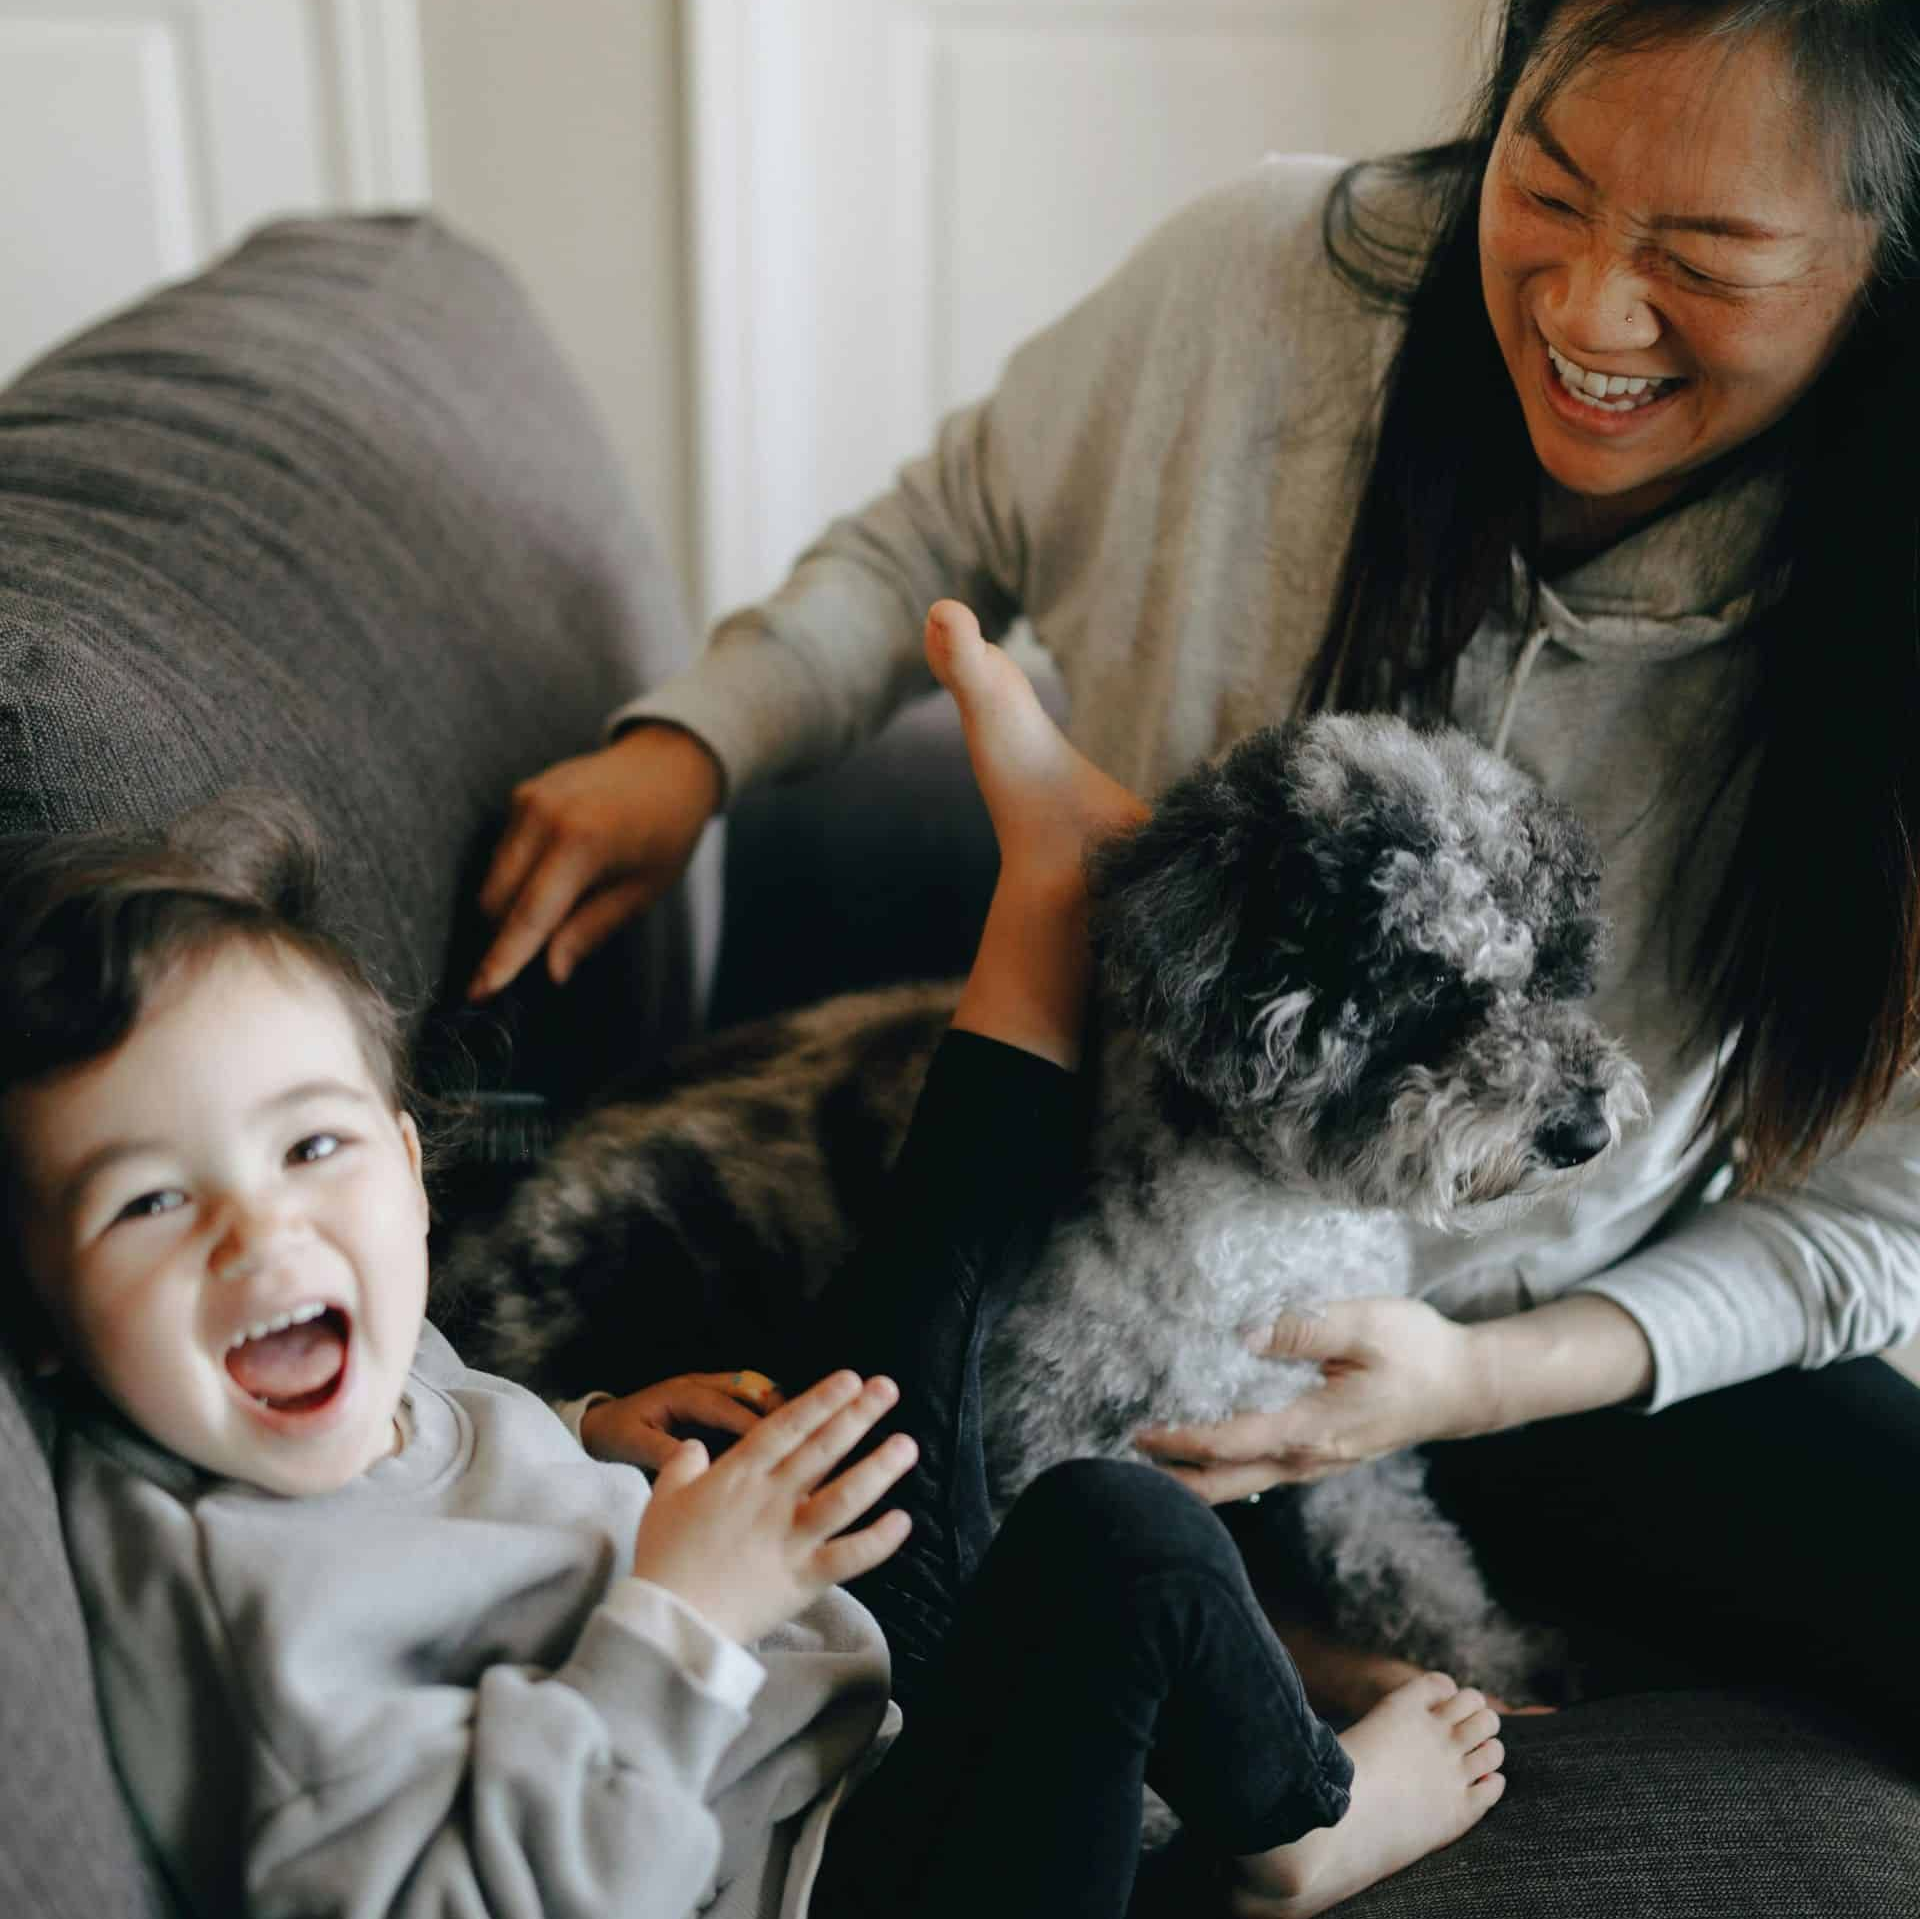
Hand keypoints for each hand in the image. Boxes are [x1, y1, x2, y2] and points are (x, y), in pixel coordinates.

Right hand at [469, 723, 723, 997]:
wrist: (670, 761)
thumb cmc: (667, 831)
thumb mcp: (643, 890)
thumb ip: (590, 929)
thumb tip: (550, 971)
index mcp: (582, 840)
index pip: (529, 915)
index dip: (502, 959)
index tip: (479, 994)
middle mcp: (544, 815)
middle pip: (496, 900)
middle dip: (505, 938)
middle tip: (536, 961)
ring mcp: (527, 799)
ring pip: (493, 878)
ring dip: (510, 909)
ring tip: (565, 907)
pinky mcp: (521, 794)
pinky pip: (503, 853)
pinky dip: (517, 878)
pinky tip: (558, 877)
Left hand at [581, 1370, 786, 1472]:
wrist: (600, 1424)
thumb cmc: (616, 1434)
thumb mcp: (632, 1443)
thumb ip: (660, 1451)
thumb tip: (693, 1461)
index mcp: (680, 1394)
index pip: (722, 1405)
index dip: (748, 1422)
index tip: (772, 1443)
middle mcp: (699, 1385)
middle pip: (748, 1386)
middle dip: (774, 1406)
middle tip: (800, 1432)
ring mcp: (708, 1390)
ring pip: (753, 1390)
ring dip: (775, 1408)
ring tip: (800, 1435)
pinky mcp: (712, 1403)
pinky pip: (746, 1402)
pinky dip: (766, 1415)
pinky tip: (782, 1440)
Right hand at [630, 1371, 915, 1643]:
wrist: (669, 1620)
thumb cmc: (663, 1558)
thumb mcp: (662, 1498)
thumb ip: (682, 1465)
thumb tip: (695, 1446)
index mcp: (738, 1476)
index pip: (787, 1427)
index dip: (821, 1400)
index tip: (850, 1379)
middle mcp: (770, 1500)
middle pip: (822, 1450)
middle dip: (858, 1416)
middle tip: (888, 1389)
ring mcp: (790, 1538)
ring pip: (844, 1497)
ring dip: (878, 1469)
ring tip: (907, 1445)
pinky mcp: (804, 1578)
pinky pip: (849, 1556)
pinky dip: (879, 1540)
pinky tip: (904, 1521)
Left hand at [1134, 1297, 1484, 1503]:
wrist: (1465, 1389)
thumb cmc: (1418, 1351)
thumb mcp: (1363, 1323)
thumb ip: (1300, 1329)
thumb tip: (1241, 1334)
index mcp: (1314, 1427)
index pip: (1232, 1444)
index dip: (1182, 1441)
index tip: (1140, 1433)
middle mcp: (1309, 1457)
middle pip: (1227, 1483)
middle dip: (1175, 1478)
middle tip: (1124, 1466)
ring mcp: (1315, 1462)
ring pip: (1243, 1483)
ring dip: (1196, 1476)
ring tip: (1148, 1461)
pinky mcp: (1320, 1454)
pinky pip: (1261, 1470)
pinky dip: (1224, 1466)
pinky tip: (1201, 1451)